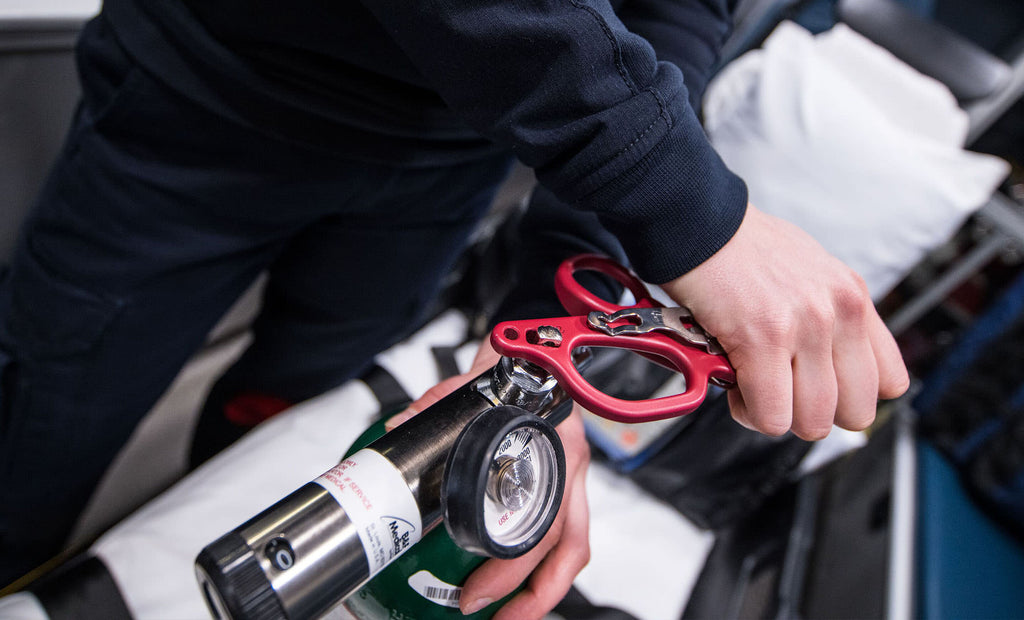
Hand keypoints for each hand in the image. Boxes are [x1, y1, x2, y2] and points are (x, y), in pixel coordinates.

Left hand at [387, 343, 590, 618]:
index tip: (476, 591)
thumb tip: (397, 432)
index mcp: (558, 448)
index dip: (513, 566)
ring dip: (544, 591)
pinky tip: (512, 586)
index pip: (546, 522)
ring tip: (506, 618)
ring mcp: (576, 479)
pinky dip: (544, 568)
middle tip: (480, 610)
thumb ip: (437, 404)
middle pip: (566, 548)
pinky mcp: (567, 486)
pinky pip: (566, 536)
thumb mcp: (472, 383)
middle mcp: (573, 468)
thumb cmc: (514, 369)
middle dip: (530, 595)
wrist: (537, 352)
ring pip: (574, 549)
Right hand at [662, 203, 909, 439]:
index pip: (890, 382)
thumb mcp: (807, 273)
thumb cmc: (739, 249)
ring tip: (752, 387)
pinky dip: (749, 411)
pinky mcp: (765, 339)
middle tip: (781, 392)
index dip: (849, 396)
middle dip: (812, 414)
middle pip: (855, 412)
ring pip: (813, 421)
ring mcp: (806, 327)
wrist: (698, 224)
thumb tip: (818, 363)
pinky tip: (734, 383)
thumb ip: (824, 315)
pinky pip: (771, 414)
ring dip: (778, 415)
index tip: (818, 388)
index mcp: (852, 297)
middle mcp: (838, 312)